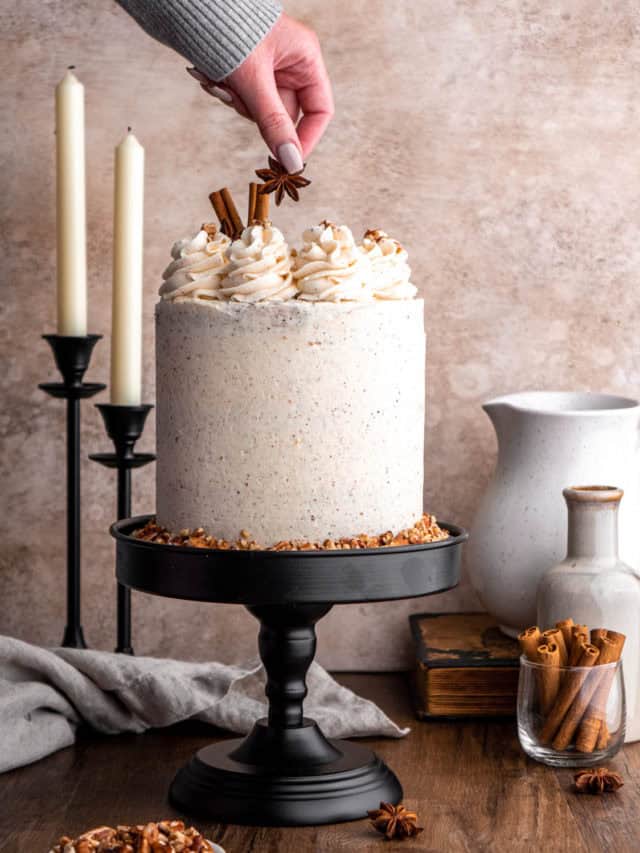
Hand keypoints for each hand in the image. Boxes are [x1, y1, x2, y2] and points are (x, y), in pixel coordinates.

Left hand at [188, 13, 332, 170]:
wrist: (191, 5)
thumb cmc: (230, 27)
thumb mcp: (254, 80)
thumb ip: (274, 123)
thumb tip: (292, 162)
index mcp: (305, 58)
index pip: (319, 111)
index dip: (306, 138)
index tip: (287, 160)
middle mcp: (290, 63)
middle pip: (284, 114)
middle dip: (257, 113)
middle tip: (236, 97)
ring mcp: (269, 68)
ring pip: (260, 110)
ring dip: (238, 102)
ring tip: (220, 79)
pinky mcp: (246, 71)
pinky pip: (243, 98)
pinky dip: (228, 93)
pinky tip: (214, 77)